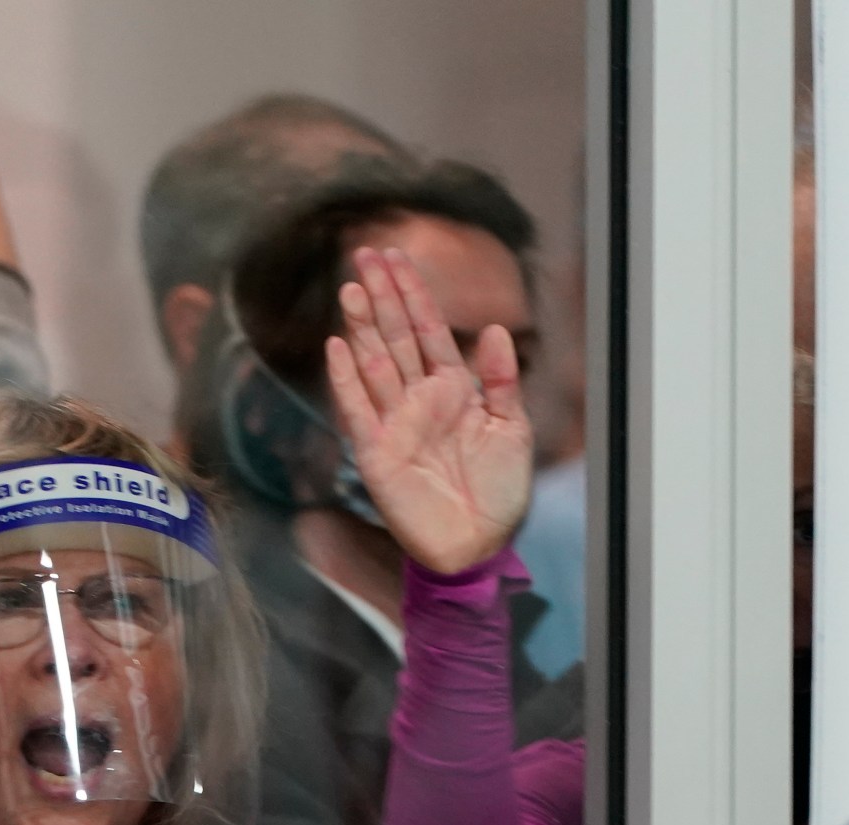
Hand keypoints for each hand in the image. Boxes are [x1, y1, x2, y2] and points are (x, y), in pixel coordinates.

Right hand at [325, 246, 533, 575]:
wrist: (479, 545)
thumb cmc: (498, 493)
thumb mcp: (512, 429)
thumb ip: (500, 380)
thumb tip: (496, 329)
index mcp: (452, 390)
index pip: (427, 330)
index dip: (412, 293)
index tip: (397, 256)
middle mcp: (418, 400)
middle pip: (395, 337)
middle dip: (381, 296)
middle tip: (365, 254)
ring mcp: (394, 424)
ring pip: (374, 364)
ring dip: (361, 326)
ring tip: (350, 288)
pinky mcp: (376, 453)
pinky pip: (357, 410)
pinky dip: (346, 380)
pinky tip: (336, 347)